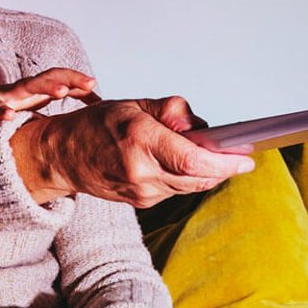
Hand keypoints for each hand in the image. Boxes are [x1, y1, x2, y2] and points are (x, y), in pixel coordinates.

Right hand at [0, 68, 97, 128]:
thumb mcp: (24, 111)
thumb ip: (44, 113)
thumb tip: (72, 123)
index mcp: (31, 93)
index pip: (59, 82)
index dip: (79, 84)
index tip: (99, 92)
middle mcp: (20, 90)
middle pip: (48, 78)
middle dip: (70, 79)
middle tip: (91, 83)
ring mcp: (2, 97)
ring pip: (25, 88)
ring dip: (44, 88)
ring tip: (62, 92)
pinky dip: (2, 111)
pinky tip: (11, 115)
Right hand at [11, 96, 255, 206]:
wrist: (62, 157)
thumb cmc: (95, 127)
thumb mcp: (133, 105)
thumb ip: (172, 112)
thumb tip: (200, 128)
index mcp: (139, 140)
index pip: (195, 161)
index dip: (227, 162)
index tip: (245, 156)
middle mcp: (141, 171)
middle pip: (200, 177)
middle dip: (222, 166)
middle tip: (234, 152)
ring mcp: (142, 192)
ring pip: (191, 184)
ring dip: (204, 170)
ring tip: (201, 151)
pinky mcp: (143, 202)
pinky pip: (177, 189)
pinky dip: (185, 175)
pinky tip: (179, 161)